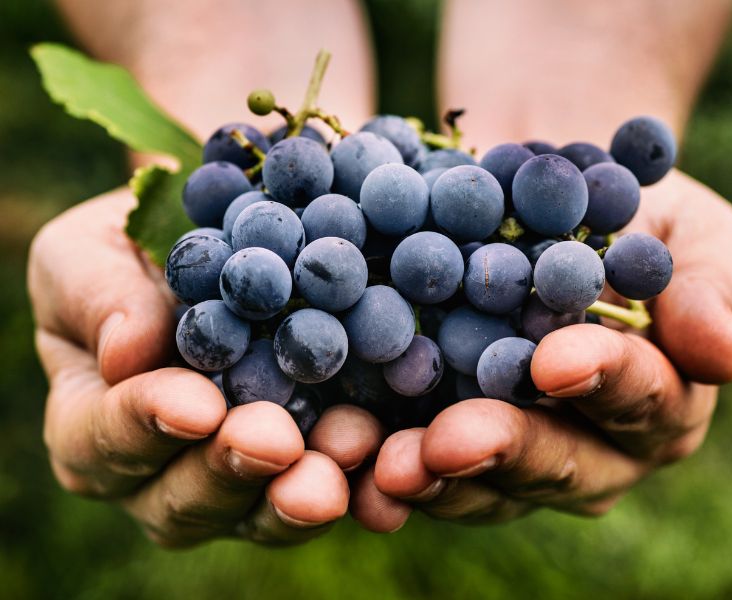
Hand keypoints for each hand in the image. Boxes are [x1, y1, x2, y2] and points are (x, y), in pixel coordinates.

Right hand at [28, 189, 384, 545]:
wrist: (214, 248)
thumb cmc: (134, 252)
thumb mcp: (90, 253)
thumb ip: (96, 298)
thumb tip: (128, 352)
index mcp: (93, 425)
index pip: (102, 440)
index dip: (145, 426)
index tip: (197, 404)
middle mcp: (161, 472)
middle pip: (185, 498)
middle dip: (232, 470)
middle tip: (276, 441)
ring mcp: (237, 481)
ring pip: (260, 511)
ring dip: (303, 490)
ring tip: (347, 450)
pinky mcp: (305, 468)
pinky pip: (332, 491)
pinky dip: (363, 485)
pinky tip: (392, 469)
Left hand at [351, 170, 731, 530]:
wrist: (528, 191)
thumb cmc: (618, 205)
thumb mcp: (683, 225)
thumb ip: (708, 285)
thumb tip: (724, 353)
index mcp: (657, 398)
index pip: (639, 398)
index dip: (604, 381)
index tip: (555, 359)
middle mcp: (589, 443)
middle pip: (555, 463)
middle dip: (503, 451)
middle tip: (448, 442)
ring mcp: (510, 448)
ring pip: (478, 483)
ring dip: (428, 477)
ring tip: (381, 465)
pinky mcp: (439, 435)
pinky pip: (414, 464)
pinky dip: (376, 462)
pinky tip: (341, 455)